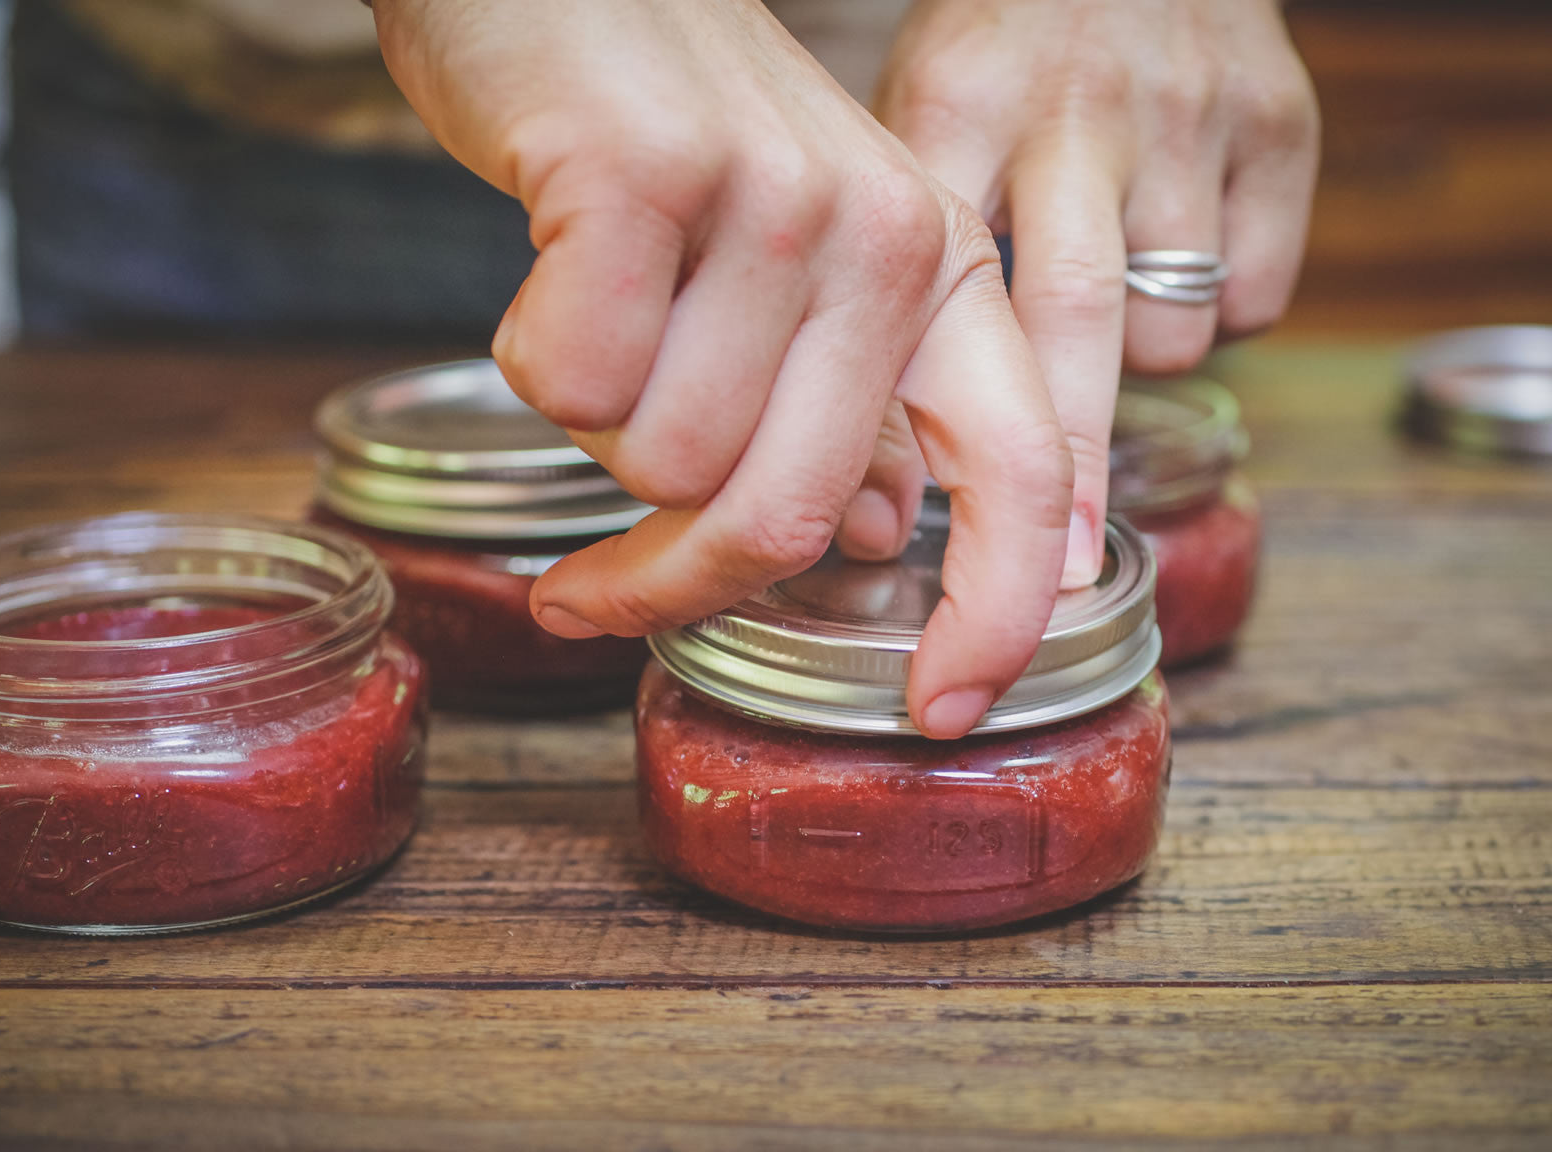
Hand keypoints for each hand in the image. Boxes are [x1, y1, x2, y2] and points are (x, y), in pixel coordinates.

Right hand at [372, 0, 1072, 737]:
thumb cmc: (674, 134)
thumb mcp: (803, 258)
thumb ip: (850, 398)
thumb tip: (873, 535)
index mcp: (939, 267)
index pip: (1015, 471)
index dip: (994, 614)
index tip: (936, 712)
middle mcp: (880, 237)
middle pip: (779, 517)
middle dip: (666, 577)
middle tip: (589, 586)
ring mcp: (769, 204)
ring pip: (660, 460)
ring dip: (599, 427)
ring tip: (598, 321)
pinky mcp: (644, 179)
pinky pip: (571, 381)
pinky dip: (536, 360)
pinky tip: (550, 281)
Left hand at [873, 0, 1318, 585]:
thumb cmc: (1005, 46)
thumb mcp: (920, 118)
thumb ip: (902, 263)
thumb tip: (890, 475)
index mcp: (959, 105)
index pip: (941, 288)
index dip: (942, 427)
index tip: (935, 547)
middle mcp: (1074, 114)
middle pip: (1074, 320)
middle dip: (1069, 467)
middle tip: (1062, 566)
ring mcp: (1186, 120)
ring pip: (1166, 326)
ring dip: (1128, 369)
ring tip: (1099, 318)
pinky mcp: (1280, 126)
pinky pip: (1251, 296)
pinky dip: (1214, 318)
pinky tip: (1173, 263)